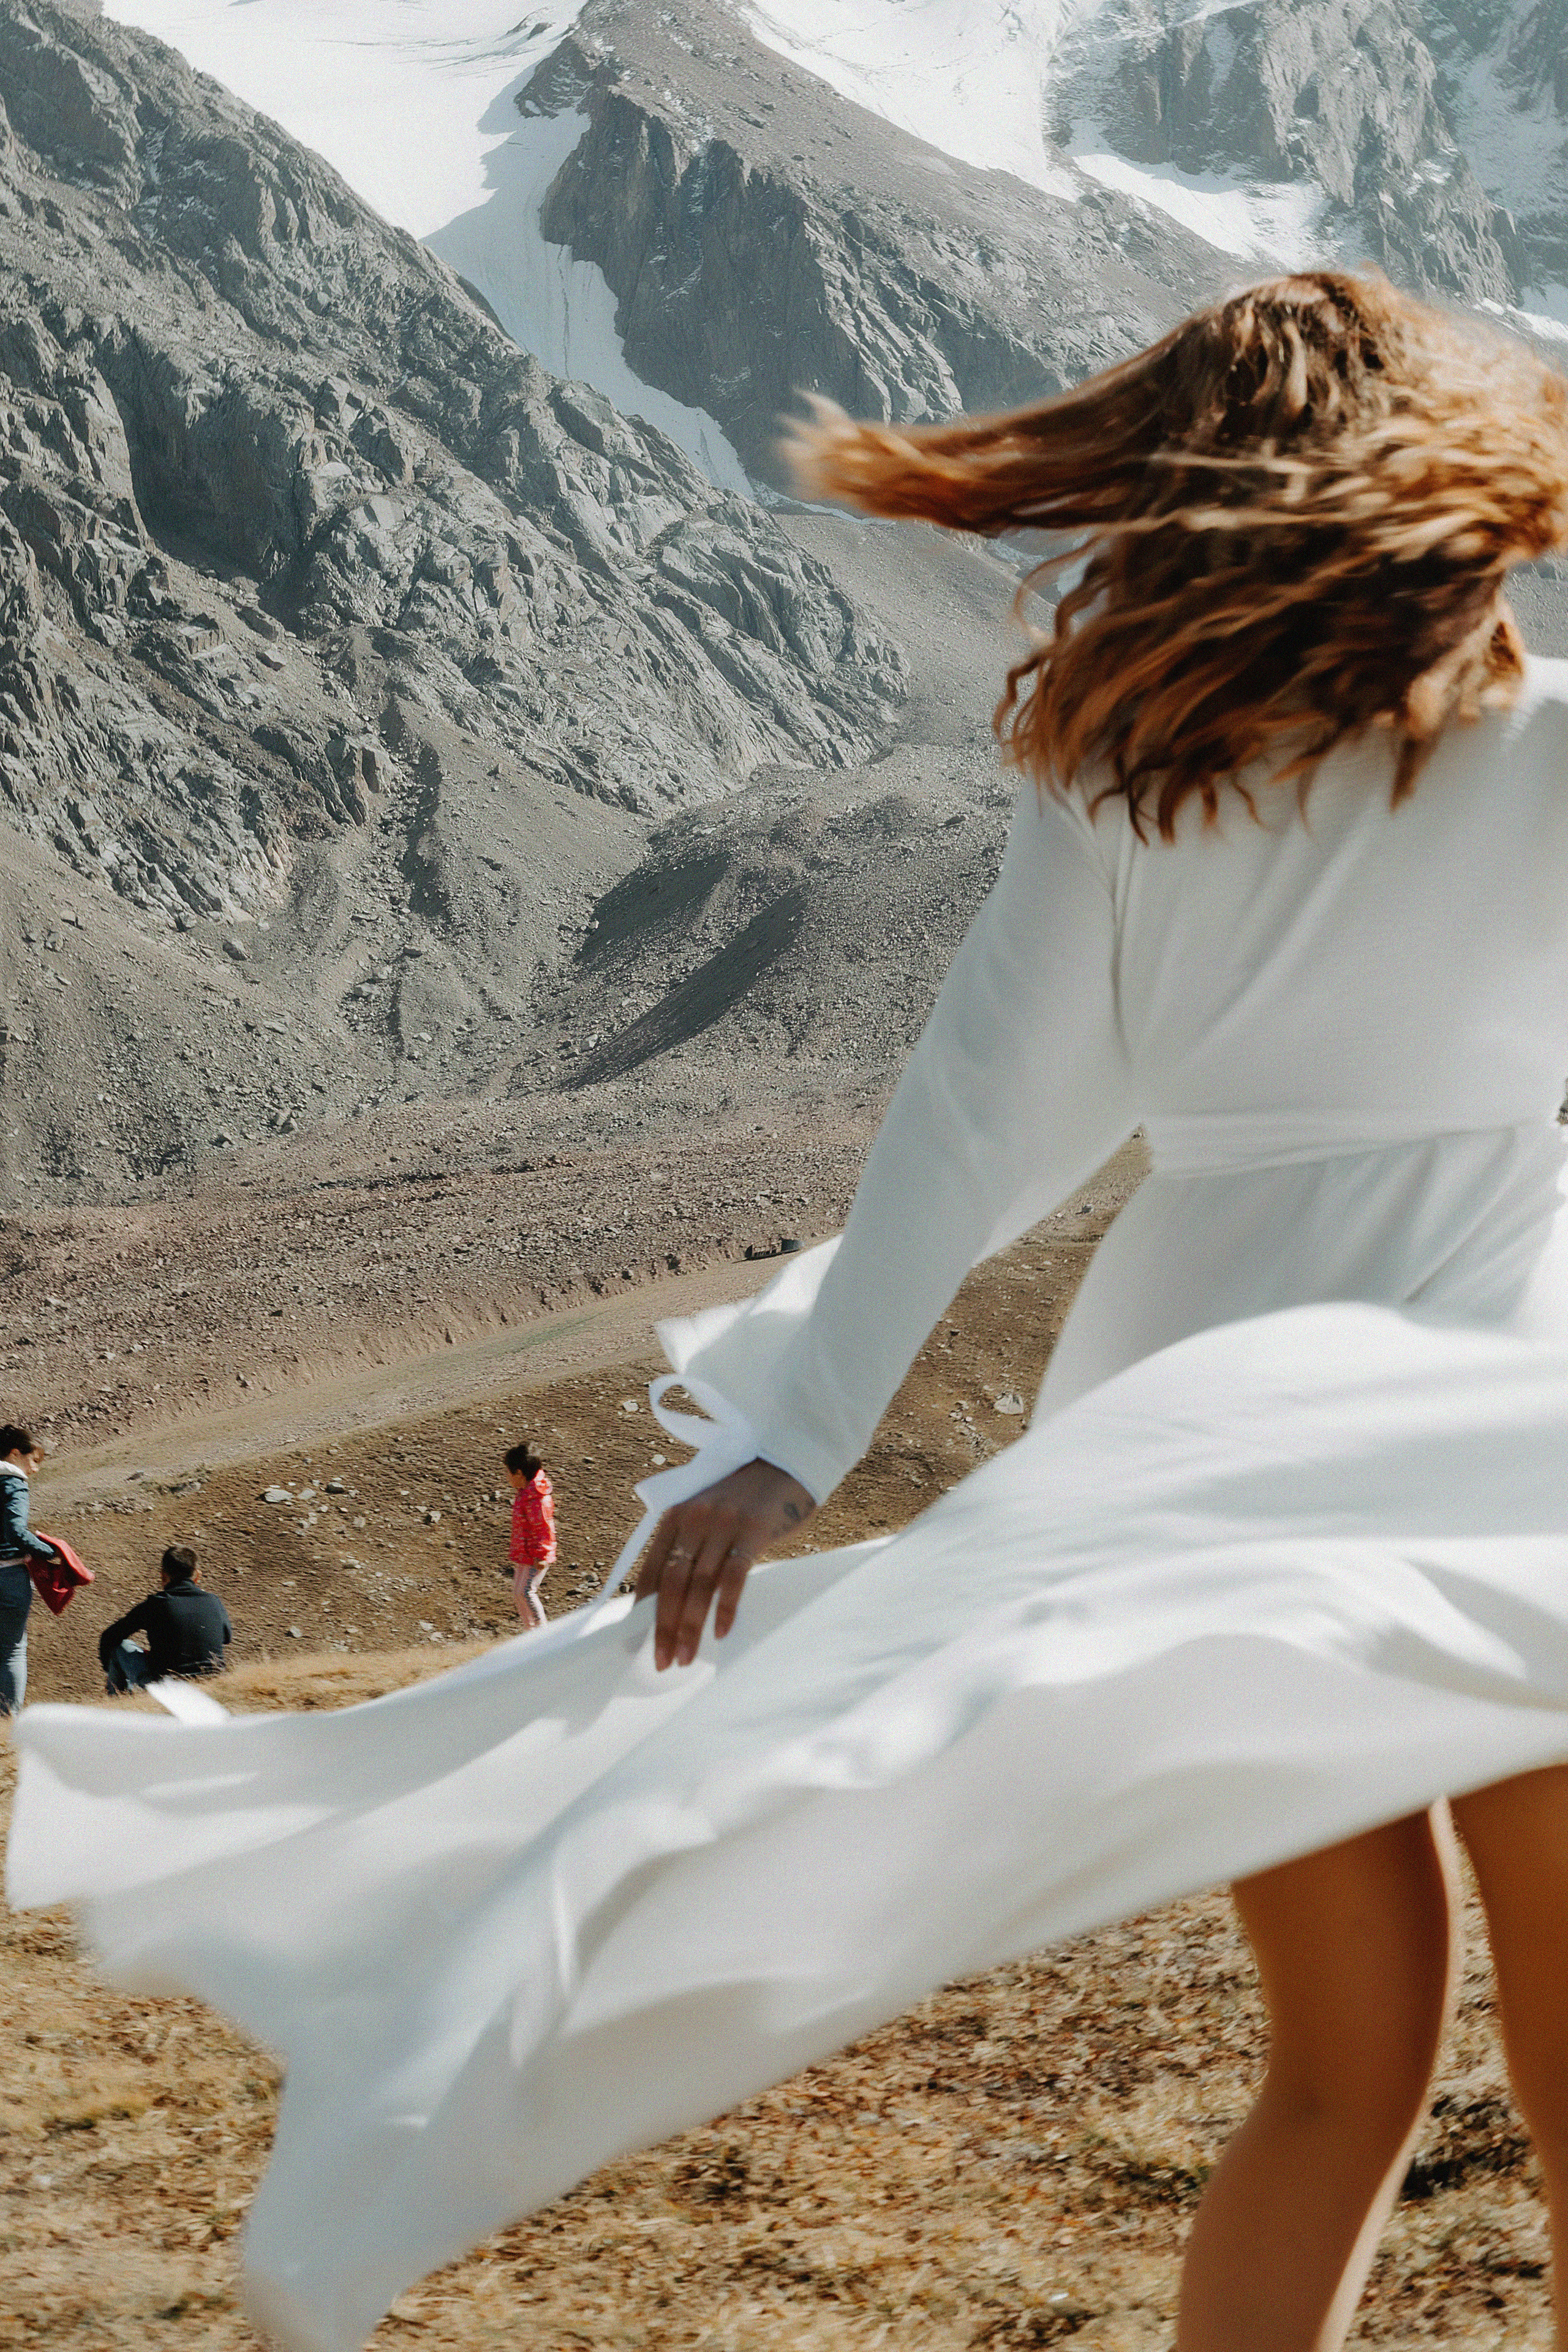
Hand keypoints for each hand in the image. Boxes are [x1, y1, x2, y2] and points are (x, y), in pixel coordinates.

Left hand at [634, 1458, 815, 1668]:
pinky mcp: (753, 1529)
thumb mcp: (706, 1516)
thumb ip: (690, 1549)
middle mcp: (693, 1519)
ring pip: (699, 1583)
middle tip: (663, 1661)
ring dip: (690, 1625)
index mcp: (674, 1518)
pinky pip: (734, 1575)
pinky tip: (721, 1632)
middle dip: (664, 1626)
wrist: (784, 1463)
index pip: (650, 1571)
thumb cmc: (744, 1499)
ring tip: (685, 1657)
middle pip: (671, 1582)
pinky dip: (726, 1606)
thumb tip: (674, 1604)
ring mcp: (723, 1523)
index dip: (641, 1611)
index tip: (634, 1645)